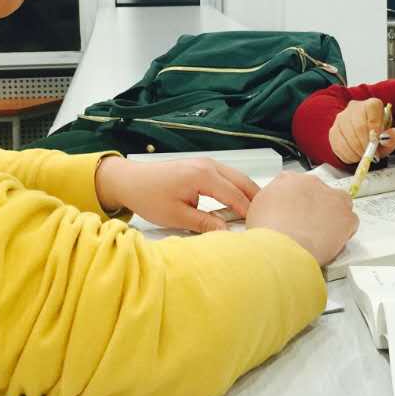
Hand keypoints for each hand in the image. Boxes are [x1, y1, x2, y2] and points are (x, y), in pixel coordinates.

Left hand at [94, 156, 257, 232]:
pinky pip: (227, 176)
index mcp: (203, 176)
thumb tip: (227, 232)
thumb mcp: (176, 216)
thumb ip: (205, 223)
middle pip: (243, 182)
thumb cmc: (149, 196)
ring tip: (255, 213)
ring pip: (237, 177)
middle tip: (265, 219)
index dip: (248, 213)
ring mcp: (206, 163)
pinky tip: (238, 203)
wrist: (129, 180)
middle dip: (256, 200)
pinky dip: (236, 188)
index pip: (235, 196)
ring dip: (247, 193)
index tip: (259, 227)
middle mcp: (208, 165)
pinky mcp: (202, 165)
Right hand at [246, 172, 358, 265]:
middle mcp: (313, 183)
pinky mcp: (346, 216)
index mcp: (290, 179)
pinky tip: (330, 243)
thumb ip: (271, 199)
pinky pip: (350, 223)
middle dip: (316, 208)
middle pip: (320, 193)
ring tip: (320, 235)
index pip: (299, 185)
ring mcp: (332, 198)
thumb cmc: (268, 232)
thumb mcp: (258, 207)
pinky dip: (343, 233)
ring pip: (338, 204)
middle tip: (307, 226)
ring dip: (332, 217)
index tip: (297, 213)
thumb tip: (277, 203)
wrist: (281, 247)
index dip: (298, 202)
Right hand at [328, 98, 394, 165]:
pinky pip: (338, 144)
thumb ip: (393, 137)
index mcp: (371, 105)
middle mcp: (354, 108)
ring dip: (356, 151)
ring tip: (363, 155)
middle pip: (358, 126)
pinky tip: (355, 155)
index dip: (374, 128)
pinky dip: (347, 154)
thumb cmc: (378, 136)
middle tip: (370, 154)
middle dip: (365, 144)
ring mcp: (341, 119)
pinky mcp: (333, 131)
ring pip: (347, 136)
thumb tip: (389, 137)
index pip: (372, 109)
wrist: (366, 138)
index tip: (376, 142)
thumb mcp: (391, 137)